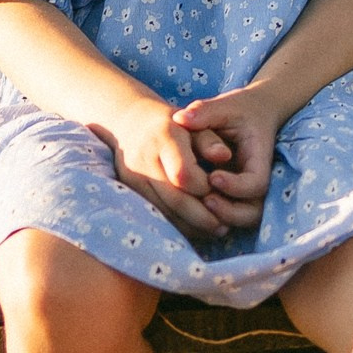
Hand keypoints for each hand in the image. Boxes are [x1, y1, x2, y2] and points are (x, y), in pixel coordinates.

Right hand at [106, 96, 224, 241]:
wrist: (130, 122)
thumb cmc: (172, 124)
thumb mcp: (194, 124)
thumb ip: (210, 141)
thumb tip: (225, 156)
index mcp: (164, 137)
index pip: (184, 174)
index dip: (204, 187)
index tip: (220, 190)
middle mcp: (145, 159)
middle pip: (175, 199)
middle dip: (202, 217)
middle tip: (224, 228)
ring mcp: (133, 177)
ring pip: (164, 212)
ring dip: (191, 226)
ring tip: (214, 230)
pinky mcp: (128, 190)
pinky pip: (154, 214)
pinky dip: (176, 224)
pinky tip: (194, 227)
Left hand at [171, 85, 278, 236]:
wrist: (253, 113)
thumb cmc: (239, 110)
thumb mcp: (224, 106)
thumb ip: (205, 112)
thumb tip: (180, 118)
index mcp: (259, 159)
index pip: (257, 183)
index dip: (236, 186)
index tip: (212, 175)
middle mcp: (258, 180)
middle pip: (254, 211)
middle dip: (230, 211)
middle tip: (206, 200)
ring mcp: (249, 191)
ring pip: (244, 219)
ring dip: (224, 217)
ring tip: (201, 204)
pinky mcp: (238, 197)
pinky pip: (232, 216)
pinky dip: (217, 217)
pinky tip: (197, 205)